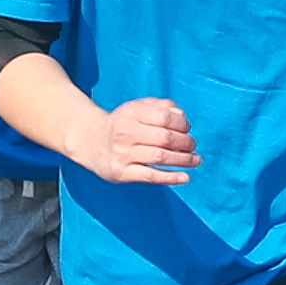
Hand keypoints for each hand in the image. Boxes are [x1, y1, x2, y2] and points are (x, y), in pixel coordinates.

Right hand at [75, 96, 195, 186]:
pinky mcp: (122, 172)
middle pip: (165, 138)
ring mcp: (123, 154)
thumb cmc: (121, 125)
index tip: (187, 129)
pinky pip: (151, 176)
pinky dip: (171, 177)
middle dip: (185, 142)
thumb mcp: (136, 108)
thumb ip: (160, 106)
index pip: (165, 117)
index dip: (182, 123)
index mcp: (130, 113)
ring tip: (195, 160)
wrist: (90, 142)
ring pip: (161, 157)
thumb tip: (182, 115)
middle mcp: (125, 133)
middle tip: (192, 145)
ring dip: (183, 160)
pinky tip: (185, 177)